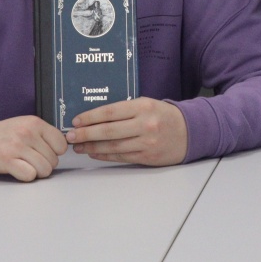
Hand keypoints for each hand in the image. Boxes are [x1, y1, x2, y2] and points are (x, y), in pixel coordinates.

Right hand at [0, 116, 67, 181]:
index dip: (54, 153)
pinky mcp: (6, 161)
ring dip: (36, 172)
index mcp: (34, 123)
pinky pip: (29, 175)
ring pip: (44, 169)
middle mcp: (27, 132)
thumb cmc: (1, 135)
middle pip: (53, 160)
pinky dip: (25, 176)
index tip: (43, 153)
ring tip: (23, 165)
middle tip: (29, 160)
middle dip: (44, 165)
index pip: (61, 144)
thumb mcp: (24, 126)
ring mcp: (16, 146)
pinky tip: (16, 169)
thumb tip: (63, 150)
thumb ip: (42, 135)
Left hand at [68, 98, 187, 165]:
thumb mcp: (147, 104)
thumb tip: (95, 117)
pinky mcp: (148, 157)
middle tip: (70, 136)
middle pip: (108, 131)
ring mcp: (147, 142)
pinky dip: (105, 155)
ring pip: (113, 146)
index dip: (90, 117)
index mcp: (143, 107)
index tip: (76, 121)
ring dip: (92, 147)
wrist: (190, 132)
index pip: (110, 112)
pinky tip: (95, 153)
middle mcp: (145, 124)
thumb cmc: (164, 116)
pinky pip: (121, 157)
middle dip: (86, 134)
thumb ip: (124, 109)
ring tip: (79, 146)